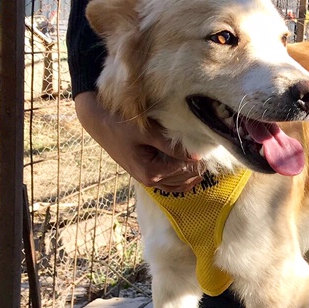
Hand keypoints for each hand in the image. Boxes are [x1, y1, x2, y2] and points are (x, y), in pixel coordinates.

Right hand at [74, 92, 203, 191]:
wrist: (98, 122)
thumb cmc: (121, 124)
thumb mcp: (148, 133)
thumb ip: (171, 146)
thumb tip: (195, 156)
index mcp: (150, 172)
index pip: (182, 169)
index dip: (196, 162)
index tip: (208, 152)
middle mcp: (149, 180)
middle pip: (180, 180)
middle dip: (195, 172)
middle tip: (210, 160)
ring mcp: (146, 179)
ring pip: (175, 185)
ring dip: (189, 179)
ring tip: (203, 169)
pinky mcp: (144, 174)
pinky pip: (166, 184)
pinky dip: (179, 183)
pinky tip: (190, 178)